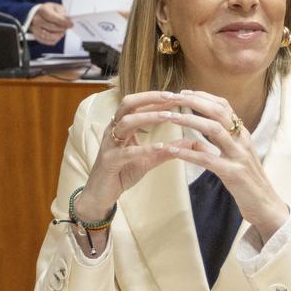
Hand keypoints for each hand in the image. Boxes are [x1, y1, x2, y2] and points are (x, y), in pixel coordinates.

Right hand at [30, 2, 73, 44]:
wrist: (40, 15)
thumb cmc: (49, 11)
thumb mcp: (57, 7)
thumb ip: (62, 12)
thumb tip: (67, 18)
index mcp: (43, 10)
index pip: (52, 17)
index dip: (63, 21)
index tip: (70, 24)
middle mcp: (37, 19)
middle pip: (52, 27)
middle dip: (62, 28)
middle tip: (67, 27)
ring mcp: (35, 29)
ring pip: (49, 36)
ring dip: (59, 35)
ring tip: (63, 31)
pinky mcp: (37, 36)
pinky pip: (48, 41)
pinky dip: (55, 40)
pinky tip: (58, 35)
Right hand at [75, 91, 185, 221]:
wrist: (101, 195)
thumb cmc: (121, 173)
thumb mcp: (147, 159)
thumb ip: (165, 150)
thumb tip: (189, 142)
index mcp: (121, 127)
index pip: (136, 103)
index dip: (155, 97)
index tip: (176, 95)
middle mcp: (113, 130)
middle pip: (128, 104)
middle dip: (150, 98)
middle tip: (172, 97)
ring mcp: (109, 145)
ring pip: (126, 122)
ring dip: (149, 117)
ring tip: (169, 116)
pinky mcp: (109, 161)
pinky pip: (127, 152)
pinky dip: (144, 148)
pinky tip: (160, 146)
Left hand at [163, 90, 289, 239]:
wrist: (267, 206)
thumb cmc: (248, 182)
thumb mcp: (234, 159)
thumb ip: (217, 146)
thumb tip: (194, 139)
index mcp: (243, 135)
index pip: (224, 106)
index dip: (203, 96)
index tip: (184, 92)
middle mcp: (242, 140)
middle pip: (218, 112)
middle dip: (194, 102)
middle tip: (172, 97)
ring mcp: (239, 156)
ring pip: (214, 129)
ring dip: (189, 120)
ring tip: (169, 117)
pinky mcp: (233, 173)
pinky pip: (207, 159)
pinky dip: (188, 153)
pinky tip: (172, 150)